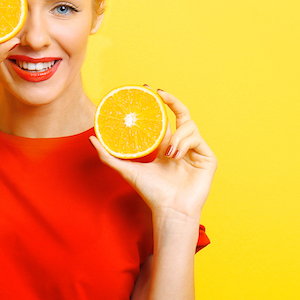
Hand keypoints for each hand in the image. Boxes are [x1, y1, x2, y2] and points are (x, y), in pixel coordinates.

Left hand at [89, 90, 217, 222]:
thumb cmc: (152, 193)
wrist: (169, 209)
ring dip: (177, 135)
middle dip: (173, 101)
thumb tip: (91, 139)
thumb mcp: (127, 170)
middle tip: (160, 94)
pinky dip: (185, 144)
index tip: (149, 90)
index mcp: (168, 145)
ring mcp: (197, 151)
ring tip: (168, 151)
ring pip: (190, 126)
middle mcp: (183, 145)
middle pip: (183, 114)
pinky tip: (175, 156)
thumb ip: (108, 156)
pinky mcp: (208, 158)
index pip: (167, 118)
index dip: (160, 103)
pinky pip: (197, 139)